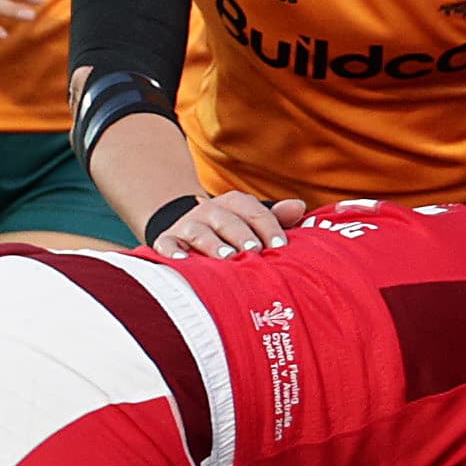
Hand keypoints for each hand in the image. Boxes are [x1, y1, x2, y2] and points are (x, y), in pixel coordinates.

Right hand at [151, 190, 307, 258]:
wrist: (188, 234)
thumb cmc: (232, 235)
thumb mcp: (253, 223)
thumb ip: (275, 218)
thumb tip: (299, 207)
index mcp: (234, 204)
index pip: (254, 211)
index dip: (269, 228)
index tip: (281, 247)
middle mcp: (209, 211)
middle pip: (227, 220)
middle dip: (242, 235)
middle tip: (255, 251)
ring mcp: (187, 225)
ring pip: (199, 232)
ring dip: (212, 244)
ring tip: (227, 257)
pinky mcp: (167, 241)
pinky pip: (166, 244)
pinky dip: (172, 252)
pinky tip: (183, 261)